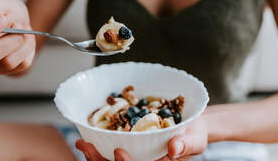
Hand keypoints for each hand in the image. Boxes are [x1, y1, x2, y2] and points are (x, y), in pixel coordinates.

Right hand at [0, 0, 35, 74]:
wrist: (22, 22)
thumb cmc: (5, 13)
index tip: (0, 19)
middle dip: (9, 37)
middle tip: (17, 24)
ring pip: (7, 62)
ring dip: (19, 42)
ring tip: (21, 30)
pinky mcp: (6, 70)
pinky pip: (21, 64)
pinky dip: (28, 47)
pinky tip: (25, 40)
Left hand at [76, 117, 207, 160]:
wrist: (189, 122)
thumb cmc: (194, 133)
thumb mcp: (195, 138)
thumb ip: (186, 144)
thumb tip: (174, 149)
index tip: (118, 152)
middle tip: (86, 147)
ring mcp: (134, 154)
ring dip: (94, 155)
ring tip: (81, 143)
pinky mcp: (128, 143)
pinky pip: (110, 148)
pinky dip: (98, 144)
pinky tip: (86, 137)